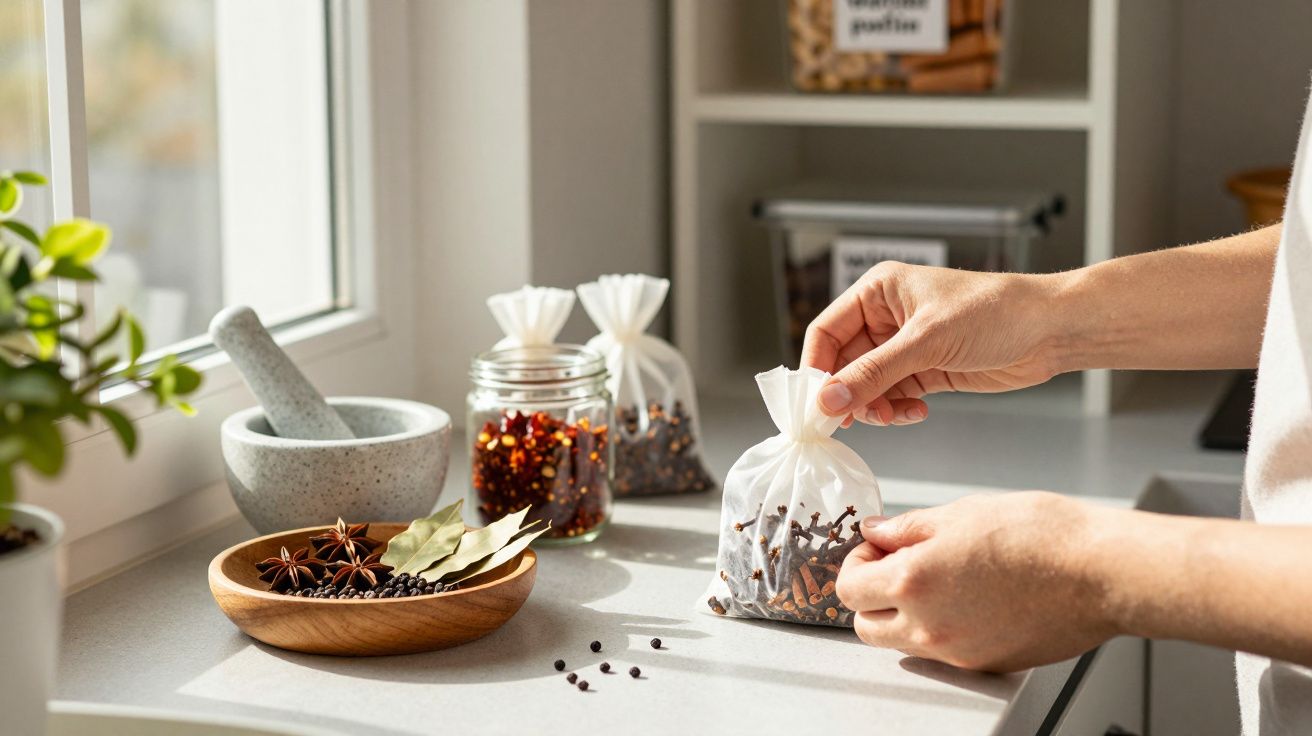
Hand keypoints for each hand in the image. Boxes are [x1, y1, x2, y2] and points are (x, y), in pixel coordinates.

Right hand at [801, 262, 1064, 425]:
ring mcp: (906, 347)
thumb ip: (874, 372)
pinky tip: (916, 412)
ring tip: (892, 415)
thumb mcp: (926, 341)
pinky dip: (897, 410)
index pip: (826, 332)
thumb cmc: (995, 312)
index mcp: (878, 292)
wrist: (1050, 331)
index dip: (816, 368)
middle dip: (848, 394)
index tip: (814, 404)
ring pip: (867, 386)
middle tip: (848, 422)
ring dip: (874, 406)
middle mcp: (886, 318)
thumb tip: (828, 399)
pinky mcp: (926, 371)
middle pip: (844, 364)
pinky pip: (893, 397)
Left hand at [836, 492, 1117, 671]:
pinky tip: (967, 598)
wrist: (1100, 573)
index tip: (877, 547)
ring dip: (900, 616)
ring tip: (934, 581)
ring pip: (900, 643)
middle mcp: (928, 626)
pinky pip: (941, 653)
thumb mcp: (962, 513)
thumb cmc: (1042, 537)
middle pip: (865, 625)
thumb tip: (876, 532)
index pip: (849, 588)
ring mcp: (956, 652)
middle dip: (870, 595)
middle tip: (895, 565)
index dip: (857, 562)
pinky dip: (938, 629)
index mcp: (913, 581)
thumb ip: (908, 527)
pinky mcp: (984, 664)